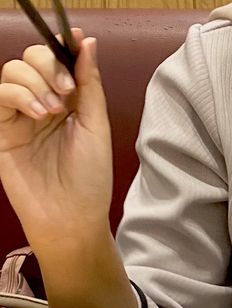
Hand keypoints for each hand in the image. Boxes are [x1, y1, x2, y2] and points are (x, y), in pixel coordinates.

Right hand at [0, 29, 112, 248]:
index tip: (72, 40)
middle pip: (31, 58)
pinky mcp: (2, 130)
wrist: (72, 218)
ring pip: (12, 71)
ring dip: (34, 81)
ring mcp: (20, 117)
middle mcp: (43, 104)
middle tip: (65, 91)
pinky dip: (17, 94)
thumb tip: (86, 43)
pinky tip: (38, 113)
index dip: (62, 46)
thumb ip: (90, 85)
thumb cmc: (89, 180)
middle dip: (48, 64)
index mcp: (69, 102)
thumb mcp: (97, 128)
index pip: (57, 60)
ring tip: (53, 111)